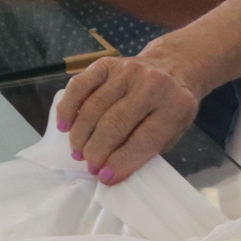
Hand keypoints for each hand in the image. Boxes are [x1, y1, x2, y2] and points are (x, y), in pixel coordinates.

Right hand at [56, 53, 206, 180]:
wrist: (172, 68)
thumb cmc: (169, 109)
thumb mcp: (171, 133)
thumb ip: (144, 151)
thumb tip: (109, 173)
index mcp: (175, 106)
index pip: (143, 140)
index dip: (120, 162)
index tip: (104, 176)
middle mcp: (151, 85)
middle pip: (114, 123)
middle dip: (97, 151)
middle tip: (90, 166)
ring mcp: (126, 71)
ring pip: (93, 107)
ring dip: (80, 136)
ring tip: (78, 153)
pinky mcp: (106, 64)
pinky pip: (79, 86)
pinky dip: (67, 109)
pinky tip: (64, 127)